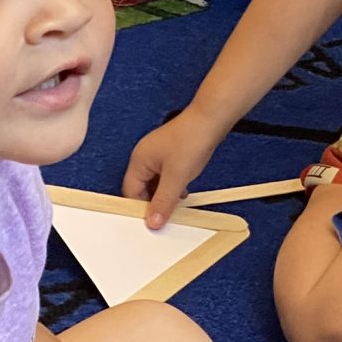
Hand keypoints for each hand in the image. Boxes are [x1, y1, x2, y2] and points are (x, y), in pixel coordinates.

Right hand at [123, 108, 224, 226]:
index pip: (130, 192)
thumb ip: (163, 201)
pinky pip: (165, 176)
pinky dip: (173, 185)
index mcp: (138, 161)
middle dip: (153, 202)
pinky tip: (183, 191)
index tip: (151, 221)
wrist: (210, 120)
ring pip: (155, 183)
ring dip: (165, 194)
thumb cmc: (191, 140)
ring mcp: (157, 155)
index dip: (140, 208)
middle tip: (165, 216)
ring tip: (177, 204)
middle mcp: (144, 157)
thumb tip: (152, 222)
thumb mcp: (176, 178)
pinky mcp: (170, 154)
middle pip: (141, 188)